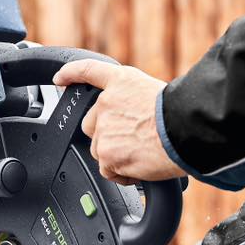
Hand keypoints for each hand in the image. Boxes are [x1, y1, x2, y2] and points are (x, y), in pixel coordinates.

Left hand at [51, 59, 184, 183]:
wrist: (186, 130)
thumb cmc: (181, 115)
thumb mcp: (155, 94)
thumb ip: (132, 102)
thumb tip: (132, 120)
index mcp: (120, 81)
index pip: (87, 70)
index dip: (70, 74)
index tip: (59, 79)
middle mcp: (106, 103)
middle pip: (91, 124)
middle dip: (106, 135)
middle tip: (132, 140)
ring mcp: (104, 129)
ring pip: (99, 149)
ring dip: (116, 155)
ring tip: (142, 153)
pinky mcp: (106, 154)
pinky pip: (107, 170)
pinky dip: (121, 173)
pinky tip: (140, 167)